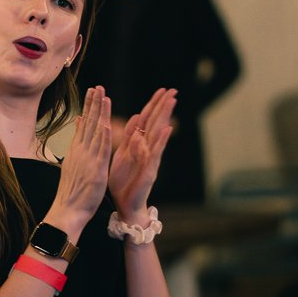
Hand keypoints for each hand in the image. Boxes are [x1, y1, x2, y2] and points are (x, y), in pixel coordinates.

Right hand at [46, 85, 112, 234]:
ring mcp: (88, 159)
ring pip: (95, 132)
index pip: (84, 123)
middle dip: (94, 103)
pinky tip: (106, 124)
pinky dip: (103, 137)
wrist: (67, 210)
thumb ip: (77, 143)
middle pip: (89, 123)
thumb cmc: (71, 191)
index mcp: (77, 150)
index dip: (89, 106)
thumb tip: (78, 124)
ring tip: (103, 97)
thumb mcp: (72, 163)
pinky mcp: (96, 170)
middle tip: (98, 86)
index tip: (92, 91)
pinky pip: (101, 151)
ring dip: (100, 114)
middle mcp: (81, 151)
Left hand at [108, 88, 176, 222]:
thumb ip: (130, 138)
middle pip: (157, 124)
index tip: (162, 90)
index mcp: (139, 145)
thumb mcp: (123, 155)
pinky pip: (154, 154)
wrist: (125, 206)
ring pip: (158, 135)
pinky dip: (160, 141)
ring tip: (171, 102)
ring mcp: (150, 160)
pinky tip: (166, 129)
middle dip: (164, 107)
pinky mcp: (149, 171)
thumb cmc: (124, 182)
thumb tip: (136, 117)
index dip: (154, 105)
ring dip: (165, 117)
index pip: (148, 121)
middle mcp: (148, 150)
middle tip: (173, 90)